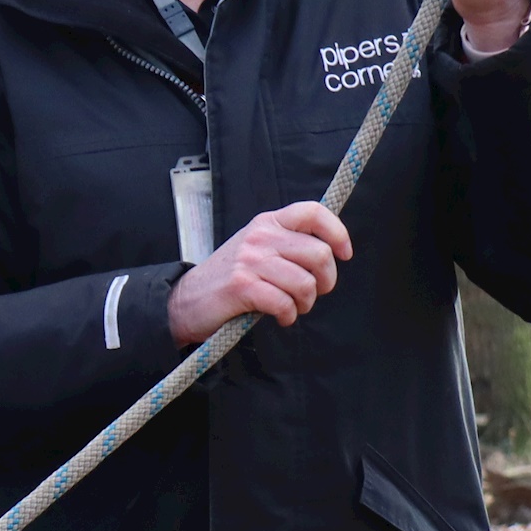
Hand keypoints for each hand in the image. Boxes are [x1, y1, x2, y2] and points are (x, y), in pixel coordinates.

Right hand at [167, 201, 353, 342]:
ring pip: (305, 283)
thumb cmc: (229, 278)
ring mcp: (250, 260)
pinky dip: (289, 316)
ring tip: (294, 308)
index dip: (338, 233)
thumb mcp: (257, 248)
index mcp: (267, 222)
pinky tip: (282, 317)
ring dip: (306, 303)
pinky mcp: (241, 286)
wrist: (186, 301)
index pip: (313, 212)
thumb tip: (330, 251)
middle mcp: (260, 236)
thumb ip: (288, 243)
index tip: (344, 254)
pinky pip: (284, 303)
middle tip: (313, 294)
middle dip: (326, 282)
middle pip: (318, 254)